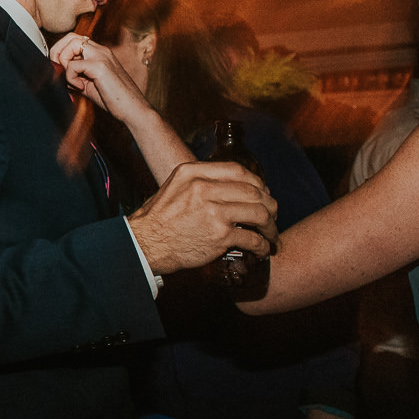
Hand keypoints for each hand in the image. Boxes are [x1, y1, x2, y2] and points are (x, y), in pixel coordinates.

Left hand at [50, 34, 151, 124]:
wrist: (134, 111)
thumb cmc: (114, 100)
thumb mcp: (88, 85)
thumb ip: (74, 76)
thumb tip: (57, 73)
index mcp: (100, 53)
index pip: (74, 40)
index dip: (61, 51)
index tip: (59, 68)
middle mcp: (101, 51)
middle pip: (71, 37)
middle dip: (58, 52)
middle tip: (60, 70)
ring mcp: (102, 56)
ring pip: (72, 44)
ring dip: (64, 62)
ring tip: (72, 80)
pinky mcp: (100, 67)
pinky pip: (73, 65)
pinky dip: (71, 77)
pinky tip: (80, 87)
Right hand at [126, 160, 277, 273]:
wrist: (146, 244)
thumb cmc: (160, 218)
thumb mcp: (175, 186)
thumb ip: (199, 180)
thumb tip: (231, 184)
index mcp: (193, 173)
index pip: (237, 170)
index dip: (256, 181)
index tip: (262, 192)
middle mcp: (204, 189)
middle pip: (253, 191)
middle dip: (269, 204)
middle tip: (272, 215)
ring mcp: (213, 212)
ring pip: (259, 213)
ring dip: (271, 226)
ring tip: (271, 234)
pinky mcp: (219, 236)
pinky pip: (253, 238)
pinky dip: (262, 245)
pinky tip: (261, 249)